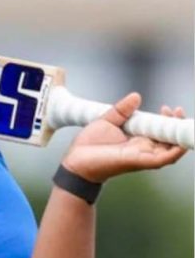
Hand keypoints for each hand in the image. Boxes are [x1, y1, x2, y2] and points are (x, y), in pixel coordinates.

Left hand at [61, 92, 187, 182]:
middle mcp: (143, 149)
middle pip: (169, 140)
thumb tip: (136, 96)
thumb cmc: (89, 145)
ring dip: (179, 135)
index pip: (159, 130)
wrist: (76, 160)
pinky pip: (164, 159)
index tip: (167, 108)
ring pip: (172, 149)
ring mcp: (143, 156)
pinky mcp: (140, 162)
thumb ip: (122, 110)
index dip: (168, 120)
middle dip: (177, 125)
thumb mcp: (106, 121)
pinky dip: (176, 151)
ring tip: (179, 119)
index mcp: (136, 139)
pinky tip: (181, 141)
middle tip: (177, 111)